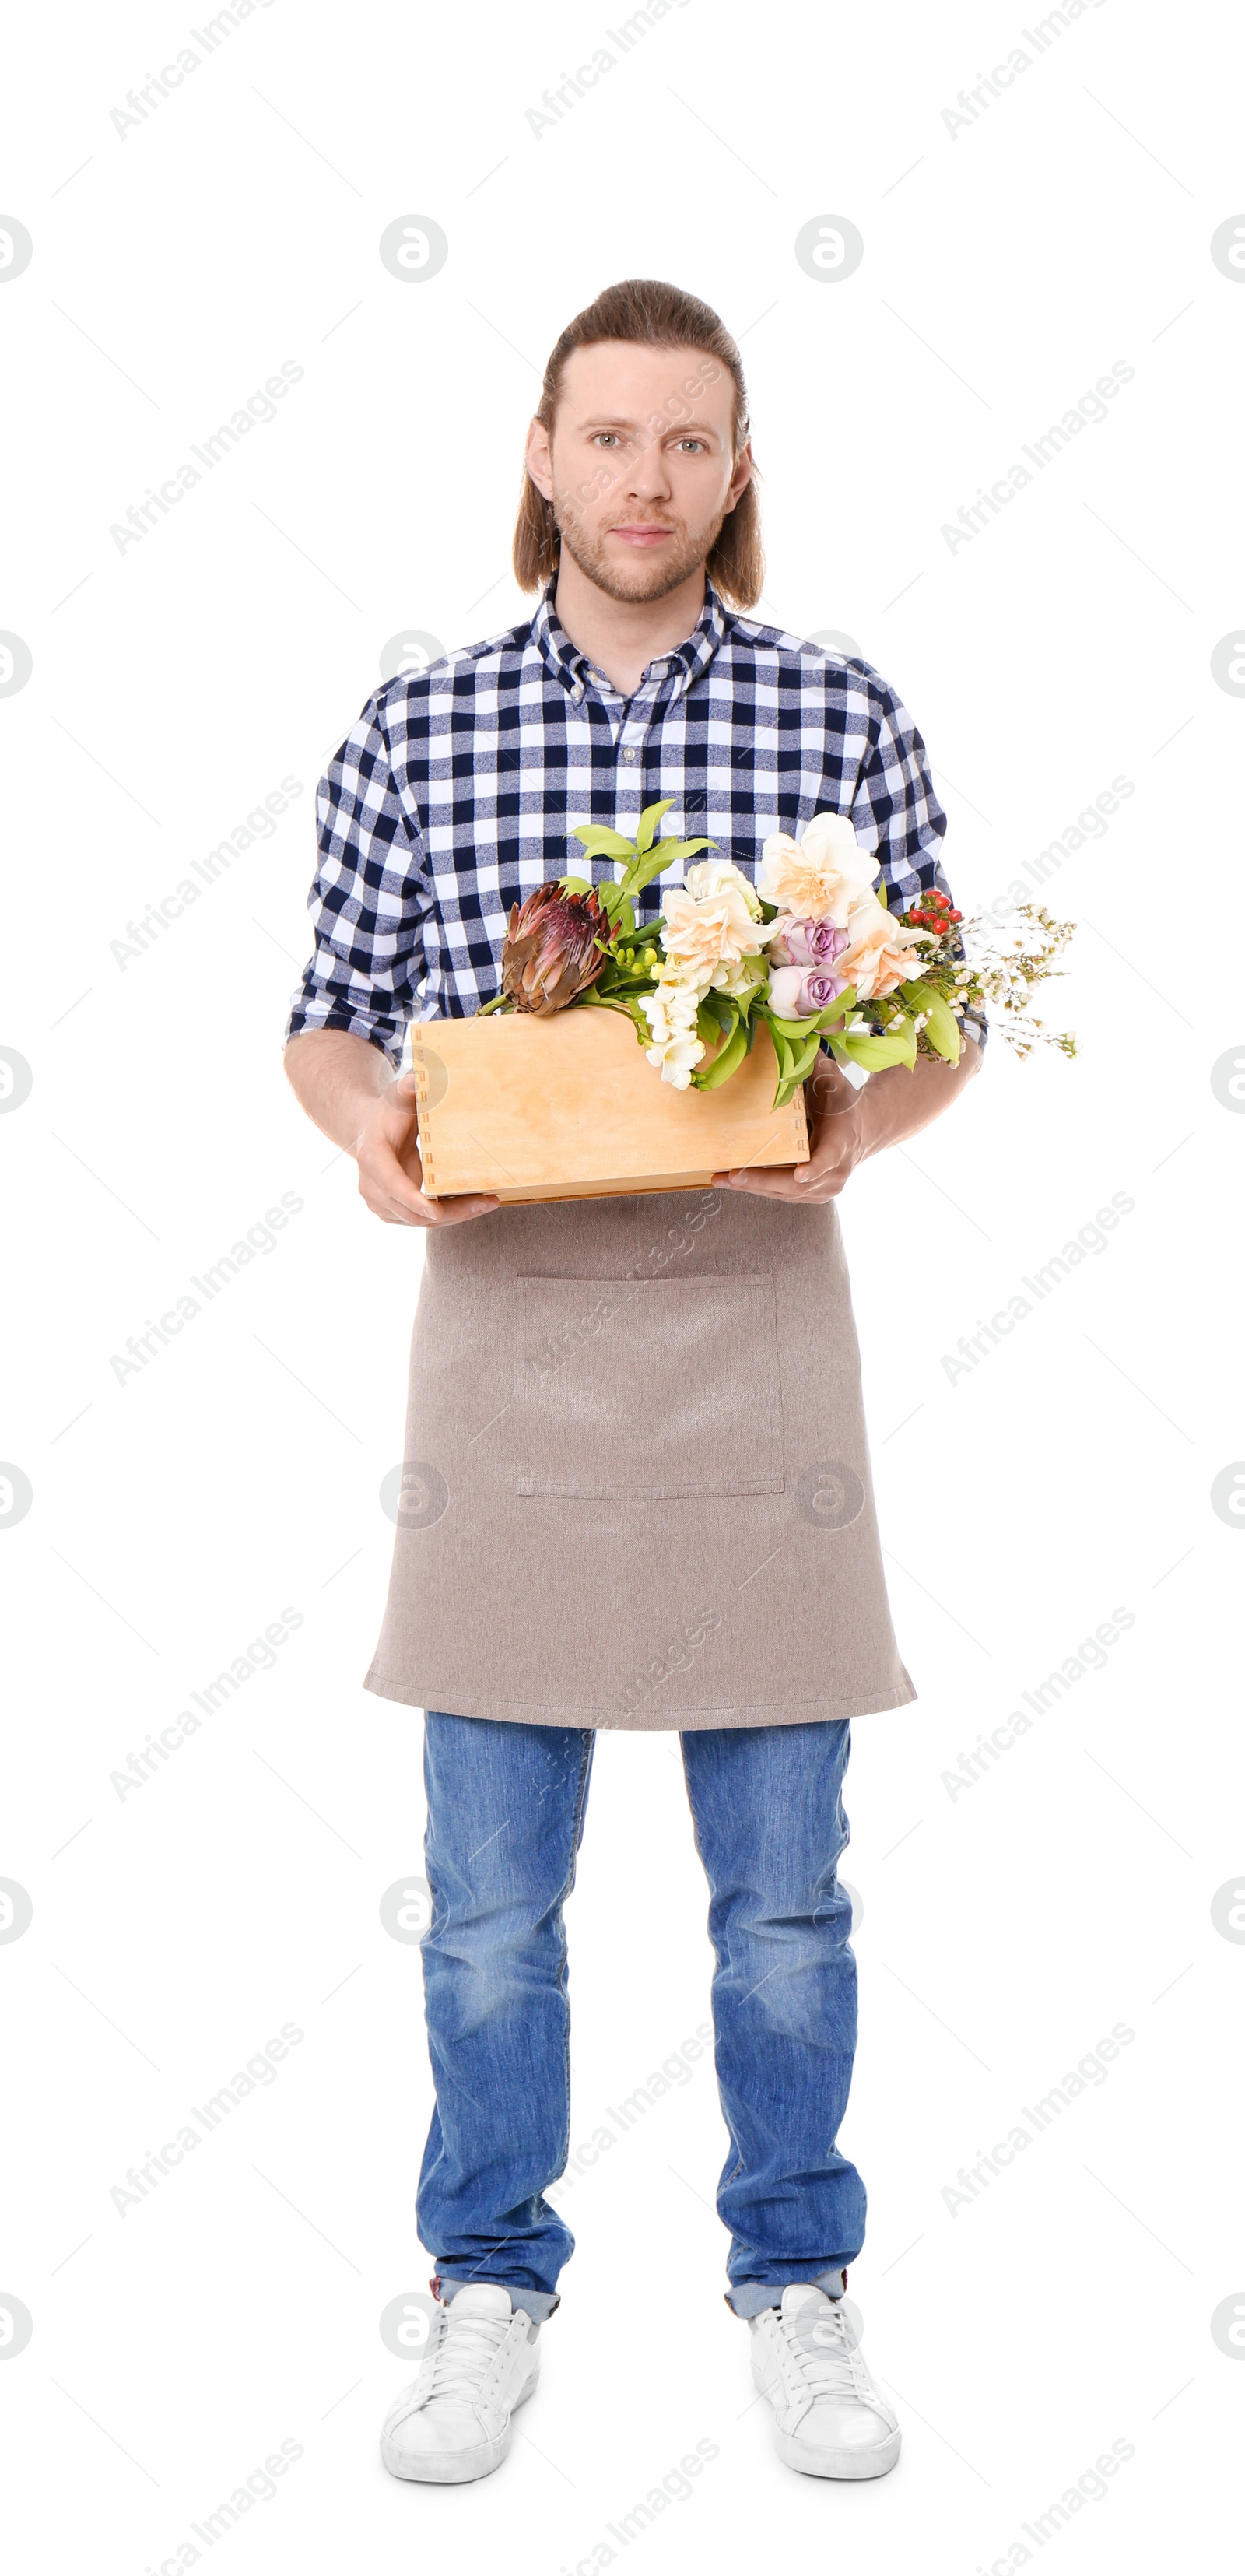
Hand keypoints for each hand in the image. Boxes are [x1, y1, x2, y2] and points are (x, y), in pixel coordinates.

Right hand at [354, 1073, 498, 1227]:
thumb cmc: (390, 1111)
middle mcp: (370, 1185)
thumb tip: (428, 1075)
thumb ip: (412, 1085)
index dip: (411, 1199)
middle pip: (411, 1210)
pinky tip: (473, 1206)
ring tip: (488, 1203)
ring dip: (455, 1217)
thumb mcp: (400, 1093)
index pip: (390, 1183)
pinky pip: (421, 1221)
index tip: (434, 1210)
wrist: (369, 1131)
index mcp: (372, 1156)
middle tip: (486, 1202)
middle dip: (450, 1212)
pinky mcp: (391, 1212)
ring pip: (419, 1221)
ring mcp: (379, 1203)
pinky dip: (448, 1217)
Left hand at [712, 1054, 867, 1202]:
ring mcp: (825, 1187)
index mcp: (842, 1140)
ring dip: (753, 1187)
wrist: (864, 1130)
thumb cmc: (842, 1101)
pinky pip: (783, 1195)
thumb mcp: (833, 1079)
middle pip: (798, 1183)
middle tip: (733, 1175)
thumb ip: (816, 1063)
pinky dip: (758, 1189)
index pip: (830, 1156)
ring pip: (786, 1193)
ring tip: (720, 1179)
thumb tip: (796, 1034)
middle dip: (763, 1180)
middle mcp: (837, 1170)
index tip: (800, 1174)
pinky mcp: (813, 1195)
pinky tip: (732, 1182)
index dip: (815, 1167)